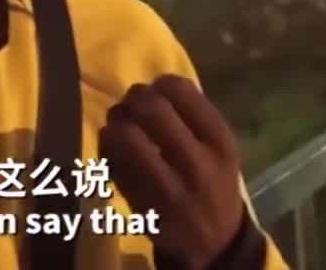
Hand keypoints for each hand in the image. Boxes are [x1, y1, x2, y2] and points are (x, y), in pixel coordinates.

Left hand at [98, 75, 244, 269]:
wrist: (214, 241)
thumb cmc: (212, 182)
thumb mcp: (218, 148)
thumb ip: (191, 115)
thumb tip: (150, 85)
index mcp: (220, 142)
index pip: (179, 90)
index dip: (158, 85)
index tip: (156, 94)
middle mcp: (198, 164)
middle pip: (149, 107)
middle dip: (132, 100)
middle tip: (131, 108)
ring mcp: (168, 186)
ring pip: (124, 133)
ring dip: (114, 122)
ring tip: (119, 127)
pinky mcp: (141, 203)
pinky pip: (110, 160)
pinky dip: (105, 146)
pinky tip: (114, 151)